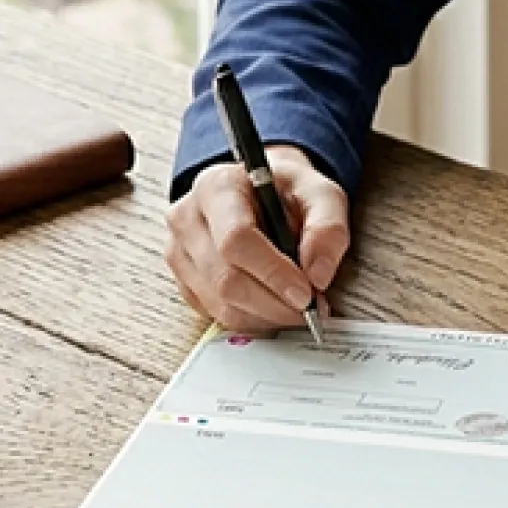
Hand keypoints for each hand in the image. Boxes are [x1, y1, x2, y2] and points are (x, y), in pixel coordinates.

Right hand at [164, 147, 349, 331]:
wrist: (262, 193)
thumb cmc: (288, 192)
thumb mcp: (321, 195)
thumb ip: (328, 228)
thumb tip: (319, 275)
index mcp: (218, 187)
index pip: (236, 239)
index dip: (273, 273)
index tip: (306, 293)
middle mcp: (189, 218)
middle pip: (225, 279)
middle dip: (274, 303)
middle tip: (310, 309)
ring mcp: (180, 251)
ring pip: (220, 303)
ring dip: (266, 316)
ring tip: (296, 308)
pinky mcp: (184, 279)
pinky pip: (216, 314)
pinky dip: (252, 320)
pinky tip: (274, 308)